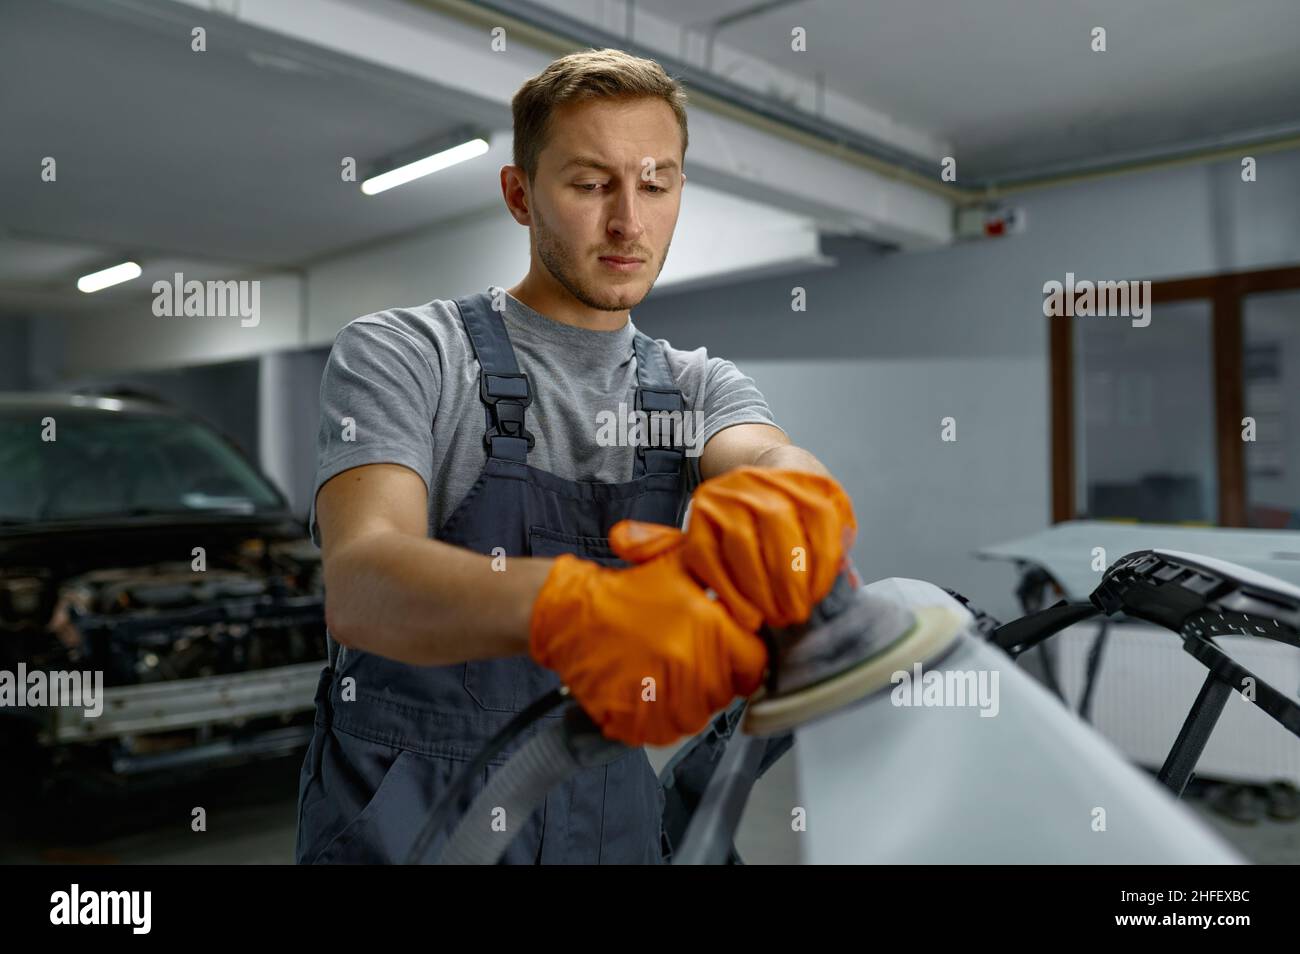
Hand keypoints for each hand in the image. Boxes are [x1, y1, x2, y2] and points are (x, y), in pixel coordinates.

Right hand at [529, 547, 766, 746]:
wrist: (570, 613)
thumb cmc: (626, 589)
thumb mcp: (679, 561)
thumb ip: (724, 575)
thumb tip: (759, 597)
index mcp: (706, 625)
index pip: (754, 664)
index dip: (745, 660)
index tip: (732, 656)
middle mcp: (687, 663)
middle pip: (726, 694)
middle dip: (716, 680)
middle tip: (691, 661)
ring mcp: (660, 696)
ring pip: (697, 717)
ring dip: (689, 702)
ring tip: (667, 676)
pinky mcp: (633, 720)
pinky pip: (664, 733)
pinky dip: (660, 720)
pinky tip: (649, 693)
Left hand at [611, 466, 856, 630]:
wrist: (780, 471)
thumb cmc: (738, 524)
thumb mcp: (700, 538)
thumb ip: (665, 548)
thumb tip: (620, 540)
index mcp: (704, 509)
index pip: (709, 554)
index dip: (731, 593)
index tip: (749, 624)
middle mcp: (735, 491)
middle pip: (747, 543)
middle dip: (766, 590)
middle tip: (781, 620)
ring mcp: (775, 484)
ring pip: (784, 532)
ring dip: (796, 578)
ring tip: (800, 609)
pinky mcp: (814, 485)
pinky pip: (821, 524)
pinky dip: (824, 559)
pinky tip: (823, 586)